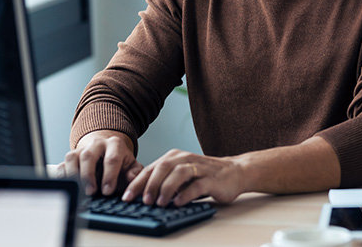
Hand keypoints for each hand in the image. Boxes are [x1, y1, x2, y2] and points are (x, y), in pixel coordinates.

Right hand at [57, 130, 142, 195]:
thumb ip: (134, 172)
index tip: (108, 191)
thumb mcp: (131, 165)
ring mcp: (81, 149)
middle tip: (90, 192)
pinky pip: (62, 164)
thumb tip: (132, 178)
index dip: (110, 176)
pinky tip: (69, 187)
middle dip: (88, 175)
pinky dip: (63, 176)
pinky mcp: (70, 157)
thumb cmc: (119, 162)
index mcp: (115, 144)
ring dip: (74, 175)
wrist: (105, 150)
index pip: (112, 159)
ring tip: (78, 190)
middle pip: (89, 156)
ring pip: (73, 158)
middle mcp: (97, 144)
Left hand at [123, 149, 246, 206]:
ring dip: (167, 188)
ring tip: (160, 203)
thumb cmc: (204, 175)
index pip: (151, 168)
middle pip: (162, 168)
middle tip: (142, 201)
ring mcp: (199, 167)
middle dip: (149, 185)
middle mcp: (185, 159)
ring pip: (179, 173)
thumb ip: (164, 181)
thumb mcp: (181, 175)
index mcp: (174, 157)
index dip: (137, 183)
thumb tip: (141, 194)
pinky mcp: (212, 178)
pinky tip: (178, 203)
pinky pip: (197, 185)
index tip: (126, 197)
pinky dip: (186, 194)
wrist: (234, 172)